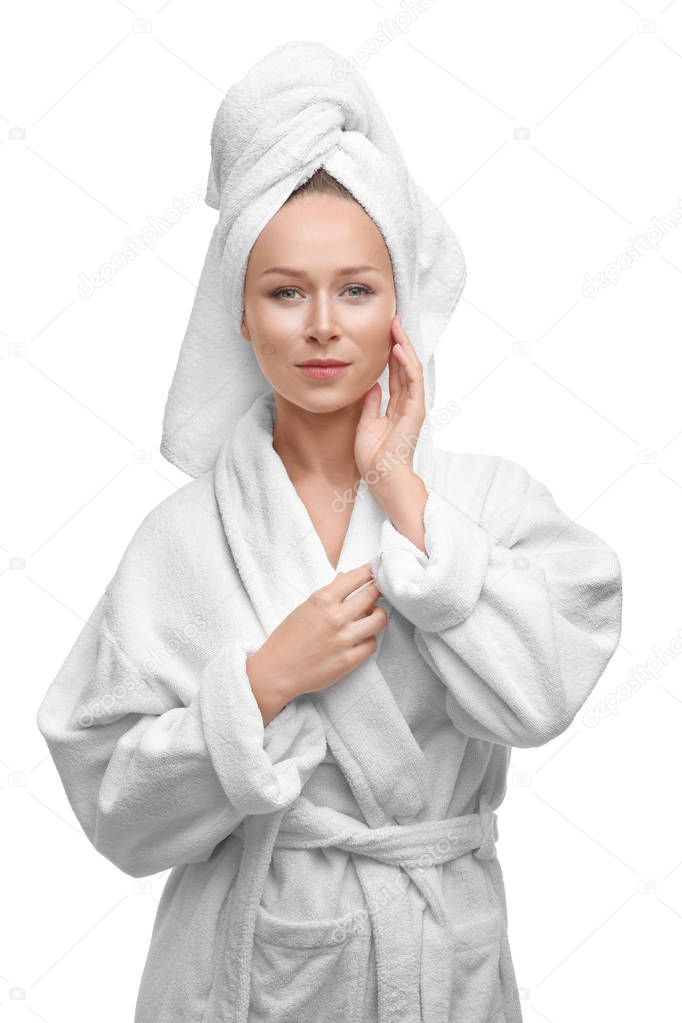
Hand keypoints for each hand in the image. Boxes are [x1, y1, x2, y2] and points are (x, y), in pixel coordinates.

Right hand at [246, 564, 386, 723]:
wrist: (276, 671)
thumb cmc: (286, 639)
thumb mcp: (303, 608)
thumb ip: (327, 594)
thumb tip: (345, 578)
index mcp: (322, 600)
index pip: (356, 578)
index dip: (369, 572)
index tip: (375, 570)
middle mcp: (335, 617)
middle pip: (372, 595)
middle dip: (378, 590)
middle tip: (379, 590)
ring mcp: (344, 639)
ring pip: (379, 619)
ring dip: (379, 614)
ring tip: (374, 615)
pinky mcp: (348, 660)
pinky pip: (372, 644)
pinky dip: (370, 640)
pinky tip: (363, 638)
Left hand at [353, 314, 425, 487]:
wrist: (383, 476)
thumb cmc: (374, 457)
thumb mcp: (367, 424)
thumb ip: (372, 404)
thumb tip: (372, 386)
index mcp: (397, 407)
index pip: (396, 374)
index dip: (391, 355)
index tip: (384, 335)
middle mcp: (408, 404)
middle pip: (405, 367)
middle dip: (399, 343)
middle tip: (393, 321)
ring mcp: (413, 406)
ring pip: (411, 369)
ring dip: (404, 346)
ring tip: (396, 326)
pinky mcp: (415, 409)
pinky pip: (412, 381)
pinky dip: (406, 363)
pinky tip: (398, 348)